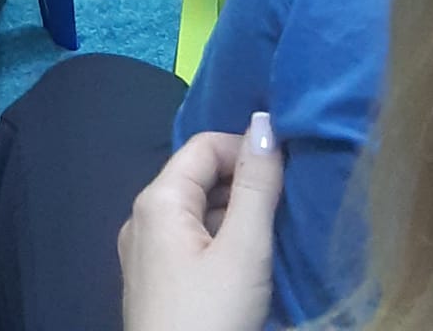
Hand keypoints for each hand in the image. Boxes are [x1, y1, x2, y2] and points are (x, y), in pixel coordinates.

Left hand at [118, 120, 283, 330]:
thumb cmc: (210, 318)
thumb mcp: (243, 251)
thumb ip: (257, 186)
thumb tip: (264, 121)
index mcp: (157, 200)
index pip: (204, 145)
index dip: (246, 148)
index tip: (289, 169)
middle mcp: (143, 219)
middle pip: (199, 178)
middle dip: (244, 183)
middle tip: (289, 203)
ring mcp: (145, 254)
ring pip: (197, 213)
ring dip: (237, 215)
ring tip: (277, 233)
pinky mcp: (155, 285)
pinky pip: (191, 243)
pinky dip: (222, 241)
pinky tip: (250, 263)